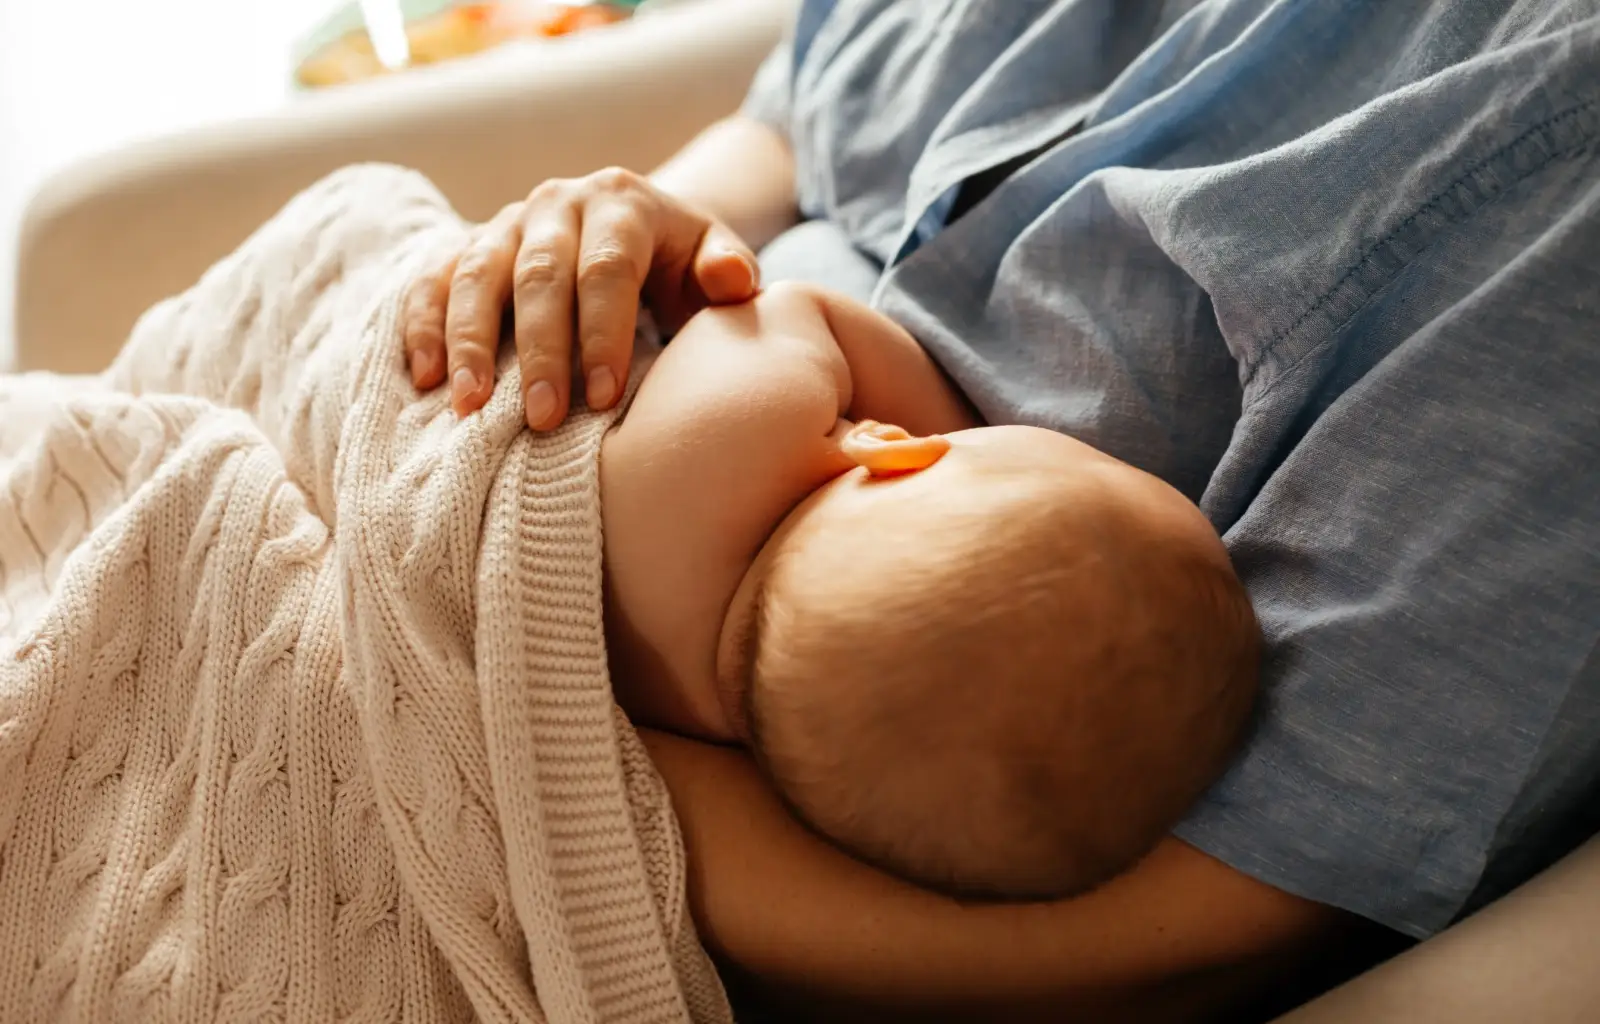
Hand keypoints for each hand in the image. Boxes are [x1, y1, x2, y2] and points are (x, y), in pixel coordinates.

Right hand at [402, 167, 759, 429]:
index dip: (603, 334)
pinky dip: (424, 326)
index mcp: (621, 202)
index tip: (603, 399)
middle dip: (539, 351)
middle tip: (541, 419)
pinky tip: (425, 377)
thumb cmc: (680, 266)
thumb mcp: (713, 260)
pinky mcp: (468, 246)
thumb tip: (731, 280)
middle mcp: (557, 202)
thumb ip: (729, 270)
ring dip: (470, 343)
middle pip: (539, 275)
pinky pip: (434, 280)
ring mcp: (506, 223)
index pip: (608, 268)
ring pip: (477, 275)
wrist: (632, 232)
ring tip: (470, 408)